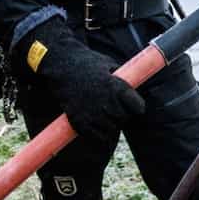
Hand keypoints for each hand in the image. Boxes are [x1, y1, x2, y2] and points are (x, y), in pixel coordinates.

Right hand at [14, 15, 144, 142]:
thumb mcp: (110, 65)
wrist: (60, 65)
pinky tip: (96, 124)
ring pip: (112, 129)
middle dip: (123, 114)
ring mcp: (91, 113)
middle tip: (115, 108)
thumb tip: (138, 87)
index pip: (138, 108)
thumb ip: (124, 79)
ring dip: (111, 124)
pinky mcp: (78, 121)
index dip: (136, 106)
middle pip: (124, 119)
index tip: (132, 104)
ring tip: (104, 114)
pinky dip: (99, 134)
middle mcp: (106, 102)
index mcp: (117, 87)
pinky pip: (96, 136)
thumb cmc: (88, 62)